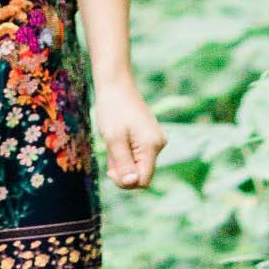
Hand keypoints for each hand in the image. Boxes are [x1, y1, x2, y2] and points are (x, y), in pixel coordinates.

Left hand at [95, 73, 164, 190]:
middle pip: (141, 174)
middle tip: (110, 150)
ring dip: (122, 159)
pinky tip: (117, 139)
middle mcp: (159, 144)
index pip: (143, 180)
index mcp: (152, 146)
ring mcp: (155, 140)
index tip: (110, 169)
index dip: (126, 181)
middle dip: (123, 169)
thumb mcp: (113, 138)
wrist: (115, 85)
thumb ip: (123, 163)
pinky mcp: (150, 137)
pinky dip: (125, 152)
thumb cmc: (112, 110)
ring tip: (113, 141)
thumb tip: (131, 183)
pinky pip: (137, 155)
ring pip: (137, 164)